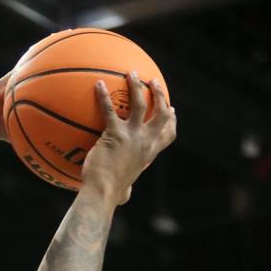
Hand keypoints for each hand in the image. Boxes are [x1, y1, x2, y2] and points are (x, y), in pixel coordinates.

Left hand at [81, 73, 176, 205]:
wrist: (102, 194)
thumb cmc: (109, 196)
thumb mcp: (124, 192)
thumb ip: (127, 188)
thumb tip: (125, 196)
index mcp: (149, 154)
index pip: (168, 135)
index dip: (171, 120)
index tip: (171, 109)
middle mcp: (145, 142)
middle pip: (161, 114)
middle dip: (159, 95)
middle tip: (153, 82)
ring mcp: (131, 137)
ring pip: (140, 104)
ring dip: (137, 87)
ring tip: (131, 74)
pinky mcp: (114, 134)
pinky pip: (109, 110)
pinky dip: (104, 96)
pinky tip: (98, 85)